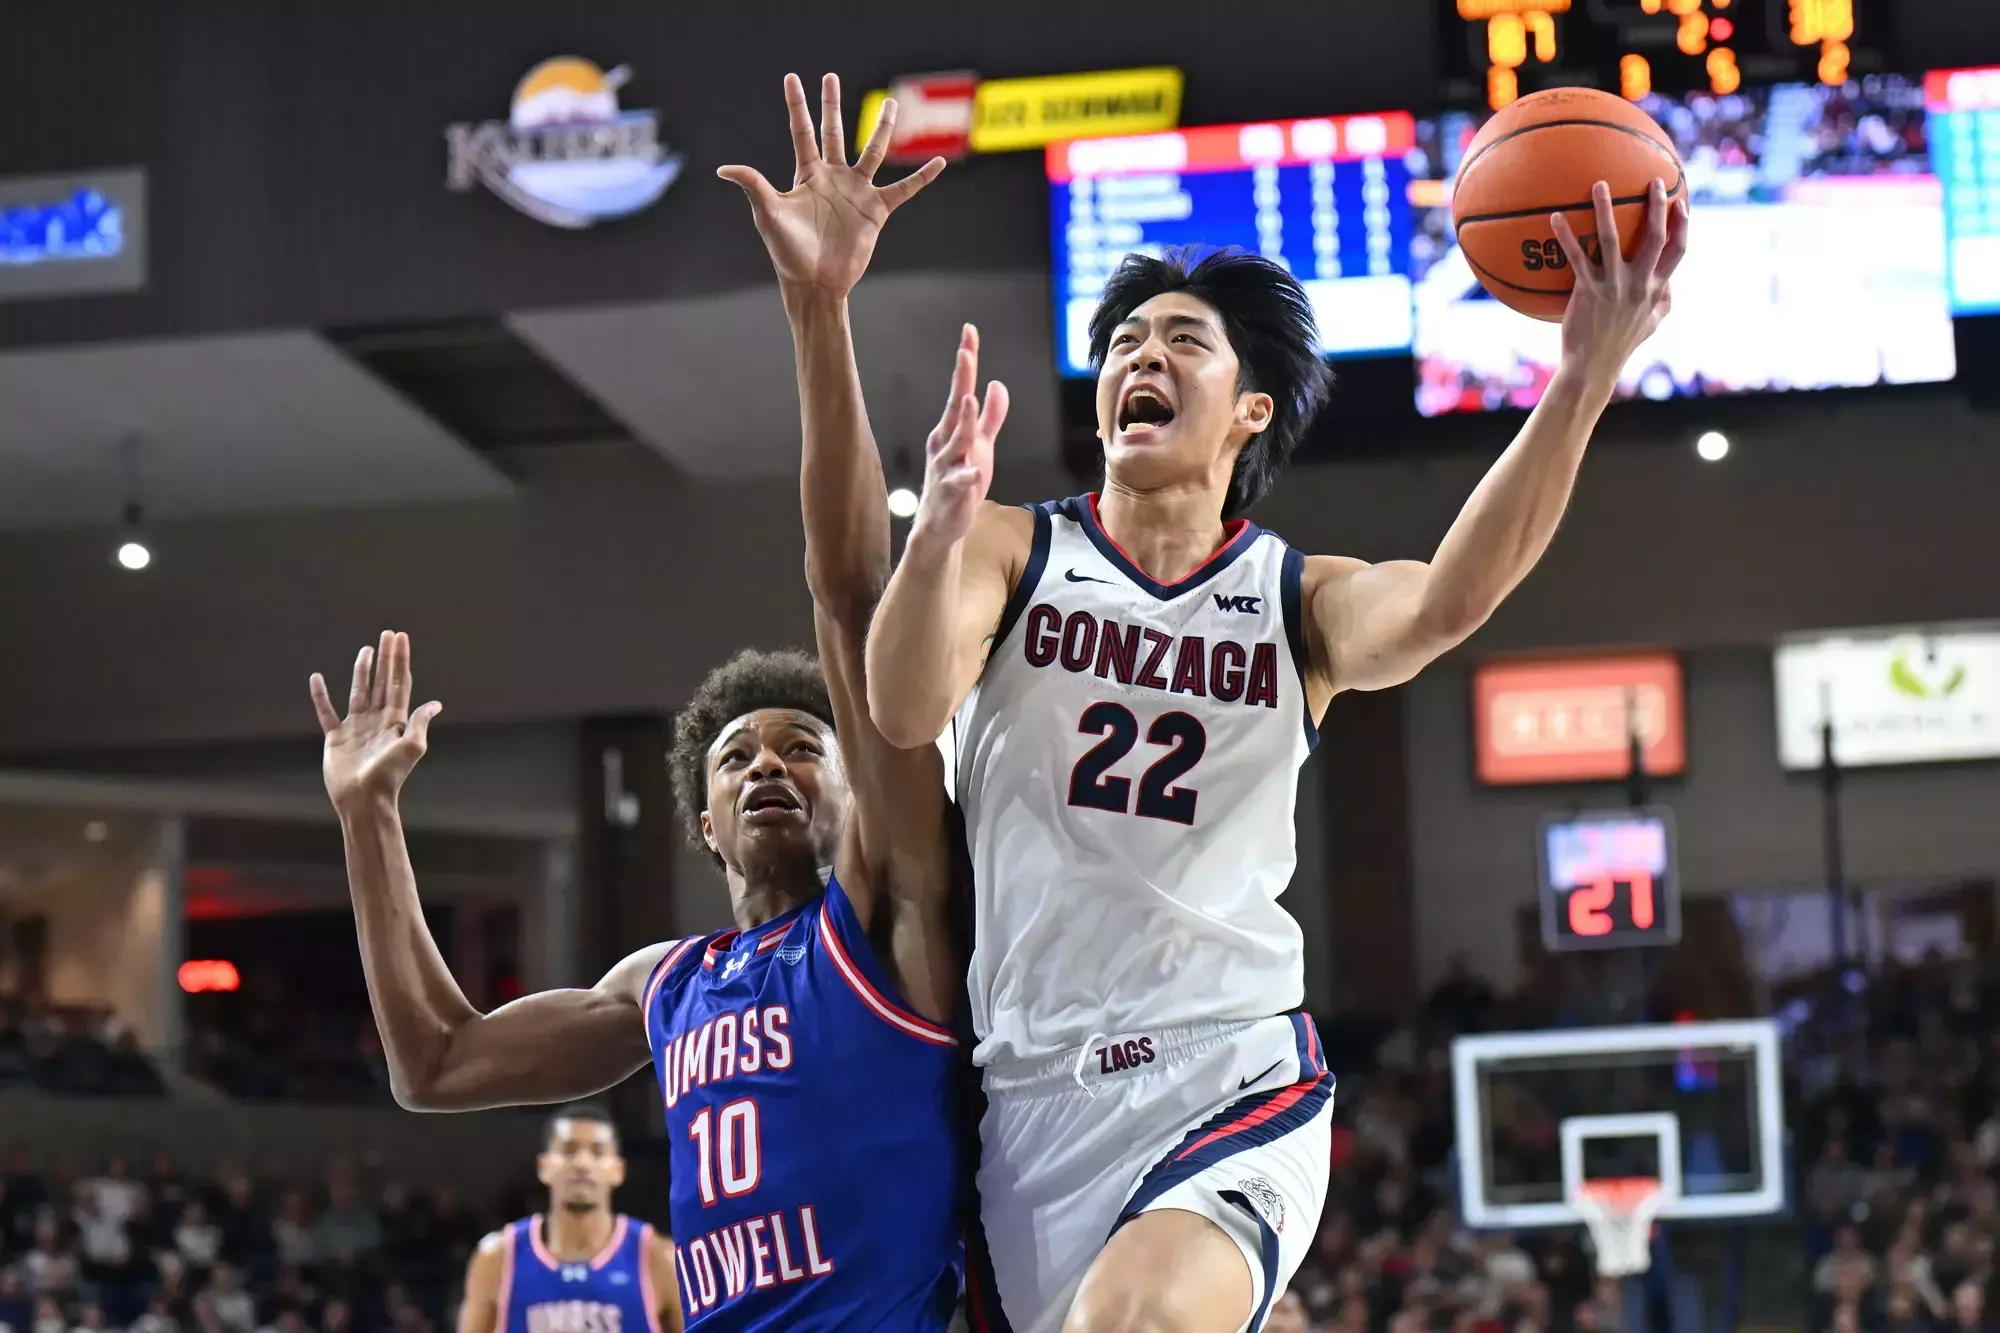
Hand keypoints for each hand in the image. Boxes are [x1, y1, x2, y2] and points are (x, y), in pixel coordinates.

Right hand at [310, 631, 440, 813]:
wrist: (363, 799)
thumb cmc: (389, 776)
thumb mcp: (411, 746)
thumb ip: (419, 722)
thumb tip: (436, 704)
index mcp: (396, 721)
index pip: (400, 683)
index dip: (401, 661)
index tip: (400, 639)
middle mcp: (377, 721)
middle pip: (383, 682)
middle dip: (386, 658)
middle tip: (387, 635)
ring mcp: (356, 728)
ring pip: (359, 691)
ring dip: (362, 671)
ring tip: (366, 650)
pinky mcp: (336, 738)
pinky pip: (326, 712)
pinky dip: (320, 696)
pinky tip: (316, 678)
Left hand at [717, 73, 945, 297]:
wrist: (816, 283)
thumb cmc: (788, 253)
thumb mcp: (769, 215)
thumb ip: (754, 186)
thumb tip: (724, 168)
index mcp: (807, 176)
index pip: (801, 132)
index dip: (797, 105)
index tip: (792, 78)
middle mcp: (833, 178)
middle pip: (834, 132)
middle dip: (831, 105)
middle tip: (831, 77)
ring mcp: (856, 192)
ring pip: (873, 152)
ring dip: (883, 129)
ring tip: (893, 105)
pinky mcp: (876, 210)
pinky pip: (904, 189)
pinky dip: (922, 177)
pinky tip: (939, 162)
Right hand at [909, 324, 1007, 549]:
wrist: (941, 526)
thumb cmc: (960, 482)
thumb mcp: (981, 446)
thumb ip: (990, 417)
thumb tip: (996, 384)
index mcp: (952, 429)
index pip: (961, 390)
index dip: (966, 363)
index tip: (969, 333)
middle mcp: (946, 443)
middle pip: (955, 407)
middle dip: (961, 380)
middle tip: (966, 353)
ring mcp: (946, 468)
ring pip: (956, 441)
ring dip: (963, 421)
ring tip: (970, 400)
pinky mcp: (951, 494)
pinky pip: (959, 483)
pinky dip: (966, 476)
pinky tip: (976, 471)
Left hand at [1553, 179, 1689, 380]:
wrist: (1593, 367)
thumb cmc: (1620, 345)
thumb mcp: (1651, 325)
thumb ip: (1663, 304)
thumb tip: (1670, 287)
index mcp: (1656, 289)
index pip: (1677, 250)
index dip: (1682, 224)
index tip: (1682, 202)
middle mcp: (1638, 283)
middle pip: (1655, 236)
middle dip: (1657, 206)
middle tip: (1653, 181)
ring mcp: (1613, 285)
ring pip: (1612, 238)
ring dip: (1605, 208)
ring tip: (1599, 184)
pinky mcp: (1587, 290)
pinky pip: (1576, 257)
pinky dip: (1565, 235)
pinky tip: (1554, 217)